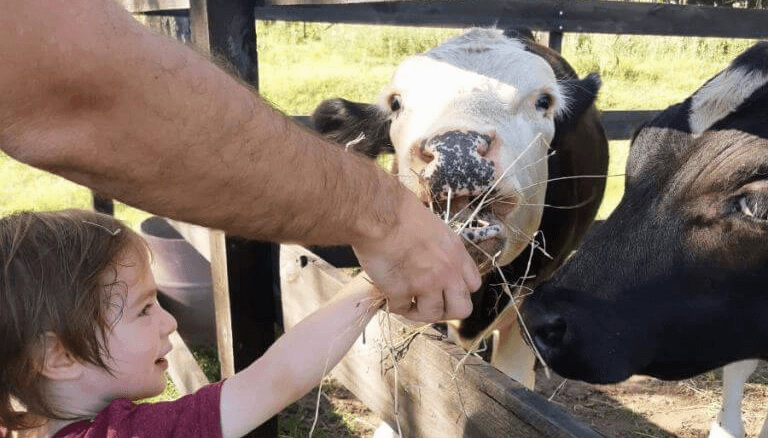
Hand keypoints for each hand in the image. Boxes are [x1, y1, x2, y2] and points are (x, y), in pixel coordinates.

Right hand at [351, 191, 481, 321]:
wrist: (381, 216)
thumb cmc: (402, 214)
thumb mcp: (436, 229)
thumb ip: (443, 252)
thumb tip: (436, 265)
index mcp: (457, 255)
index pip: (473, 285)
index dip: (458, 290)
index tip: (444, 288)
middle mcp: (448, 272)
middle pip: (462, 309)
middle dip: (446, 310)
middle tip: (429, 303)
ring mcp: (427, 285)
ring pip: (433, 315)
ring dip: (418, 311)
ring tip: (405, 300)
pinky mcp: (403, 292)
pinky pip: (401, 309)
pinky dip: (394, 304)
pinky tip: (388, 292)